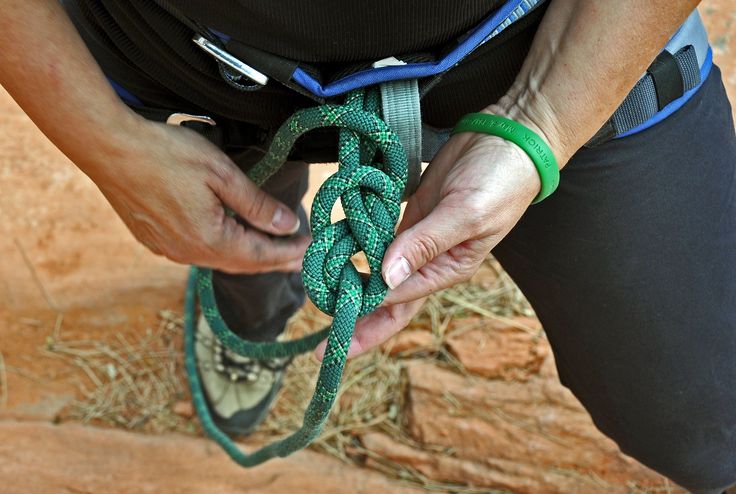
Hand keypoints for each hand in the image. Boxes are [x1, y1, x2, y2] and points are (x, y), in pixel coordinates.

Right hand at [84, 117, 309, 272]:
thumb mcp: (222, 174)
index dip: (288, 252)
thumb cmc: (165, 154)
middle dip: (274, 261)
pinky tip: (230, 243)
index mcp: (209, 239)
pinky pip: (197, 252)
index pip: (260, 255)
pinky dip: (222, 250)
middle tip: (300, 260)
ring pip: (219, 260)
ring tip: (271, 253)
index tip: (311, 247)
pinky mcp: (153, 240)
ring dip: (248, 257)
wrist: (107, 147)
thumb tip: (287, 225)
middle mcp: (188, 253)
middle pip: (242, 264)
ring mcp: (168, 249)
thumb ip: (257, 204)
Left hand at [316, 121, 544, 359]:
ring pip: (378, 273)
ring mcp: (417, 239)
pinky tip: (333, 258)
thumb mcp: (466, 214)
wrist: (508, 138)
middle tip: (320, 352)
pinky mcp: (409, 217)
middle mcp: (430, 262)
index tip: (334, 324)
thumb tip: (386, 278)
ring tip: (318, 305)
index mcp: (448, 270)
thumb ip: (426, 245)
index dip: (365, 317)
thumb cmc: (499, 180)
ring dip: (351, 288)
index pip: (400, 303)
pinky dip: (355, 250)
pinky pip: (377, 240)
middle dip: (356, 326)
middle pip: (387, 302)